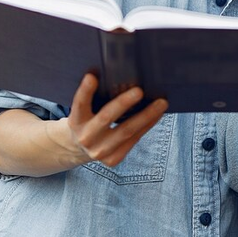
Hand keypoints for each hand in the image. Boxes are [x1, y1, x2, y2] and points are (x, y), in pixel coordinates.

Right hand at [51, 73, 168, 167]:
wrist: (81, 148)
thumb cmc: (88, 119)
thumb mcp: (85, 110)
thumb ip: (96, 97)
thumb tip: (123, 78)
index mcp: (76, 121)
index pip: (79, 104)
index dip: (85, 91)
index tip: (92, 76)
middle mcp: (86, 137)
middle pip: (106, 118)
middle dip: (123, 103)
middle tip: (139, 90)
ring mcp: (99, 151)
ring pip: (127, 131)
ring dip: (146, 116)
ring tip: (161, 103)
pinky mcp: (113, 159)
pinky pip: (134, 139)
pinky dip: (147, 125)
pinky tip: (157, 115)